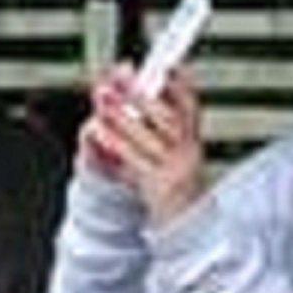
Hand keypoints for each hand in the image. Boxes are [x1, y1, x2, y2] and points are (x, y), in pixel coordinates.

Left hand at [84, 64, 209, 224]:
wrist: (185, 227)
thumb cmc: (172, 184)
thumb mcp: (171, 152)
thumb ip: (153, 124)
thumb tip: (127, 90)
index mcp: (192, 141)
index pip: (190, 106)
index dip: (180, 83)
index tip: (166, 64)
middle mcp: (188, 154)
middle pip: (168, 118)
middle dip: (142, 95)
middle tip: (121, 75)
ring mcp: (175, 171)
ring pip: (149, 138)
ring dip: (124, 115)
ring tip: (103, 98)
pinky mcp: (158, 186)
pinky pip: (134, 161)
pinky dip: (116, 144)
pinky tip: (101, 131)